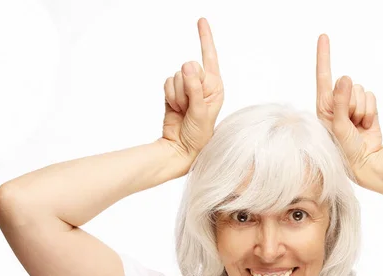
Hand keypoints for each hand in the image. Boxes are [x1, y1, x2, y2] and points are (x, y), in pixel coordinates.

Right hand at [161, 17, 223, 173]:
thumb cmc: (198, 136)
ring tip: (183, 110)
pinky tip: (175, 108)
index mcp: (215, 87)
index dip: (205, 38)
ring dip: (177, 94)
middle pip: (188, 67)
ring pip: (176, 75)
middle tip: (190, 106)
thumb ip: (194, 88)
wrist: (181, 149)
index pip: (210, 58)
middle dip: (186, 87)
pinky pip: (167, 82)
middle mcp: (203, 84)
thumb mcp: (200, 112)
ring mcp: (188, 88)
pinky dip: (169, 96)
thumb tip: (188, 64)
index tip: (201, 20)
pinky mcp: (174, 92)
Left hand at [316, 34, 382, 175]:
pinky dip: (371, 111)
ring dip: (362, 110)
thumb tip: (345, 78)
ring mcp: (352, 105)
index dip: (324, 56)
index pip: (323, 77)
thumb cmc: (345, 150)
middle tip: (350, 124)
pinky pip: (371, 96)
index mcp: (323, 107)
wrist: (366, 163)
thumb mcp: (339, 127)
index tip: (324, 36)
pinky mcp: (367, 107)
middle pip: (347, 85)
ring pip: (361, 90)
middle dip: (351, 103)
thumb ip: (340, 102)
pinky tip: (366, 125)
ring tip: (358, 126)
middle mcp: (336, 103)